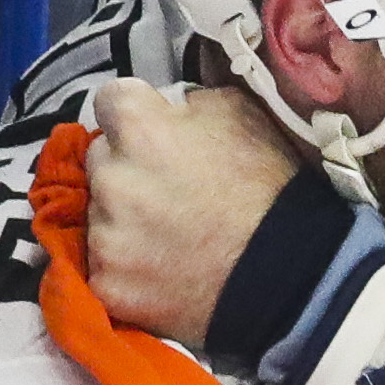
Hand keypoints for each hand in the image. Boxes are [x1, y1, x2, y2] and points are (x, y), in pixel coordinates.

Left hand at [83, 79, 301, 343]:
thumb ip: (189, 103)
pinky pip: (104, 266)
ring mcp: (104, 236)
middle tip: (168, 189)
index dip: (134, 113)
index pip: (110, 100)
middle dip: (126, 167)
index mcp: (138, 129)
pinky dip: (127, 267)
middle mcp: (110, 178)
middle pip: (99, 159)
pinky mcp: (106, 284)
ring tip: (171, 236)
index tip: (152, 130)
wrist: (286, 275)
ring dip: (124, 219)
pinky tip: (162, 271)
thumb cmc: (267, 187)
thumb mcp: (241, 114)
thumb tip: (167, 109)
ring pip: (99, 215)